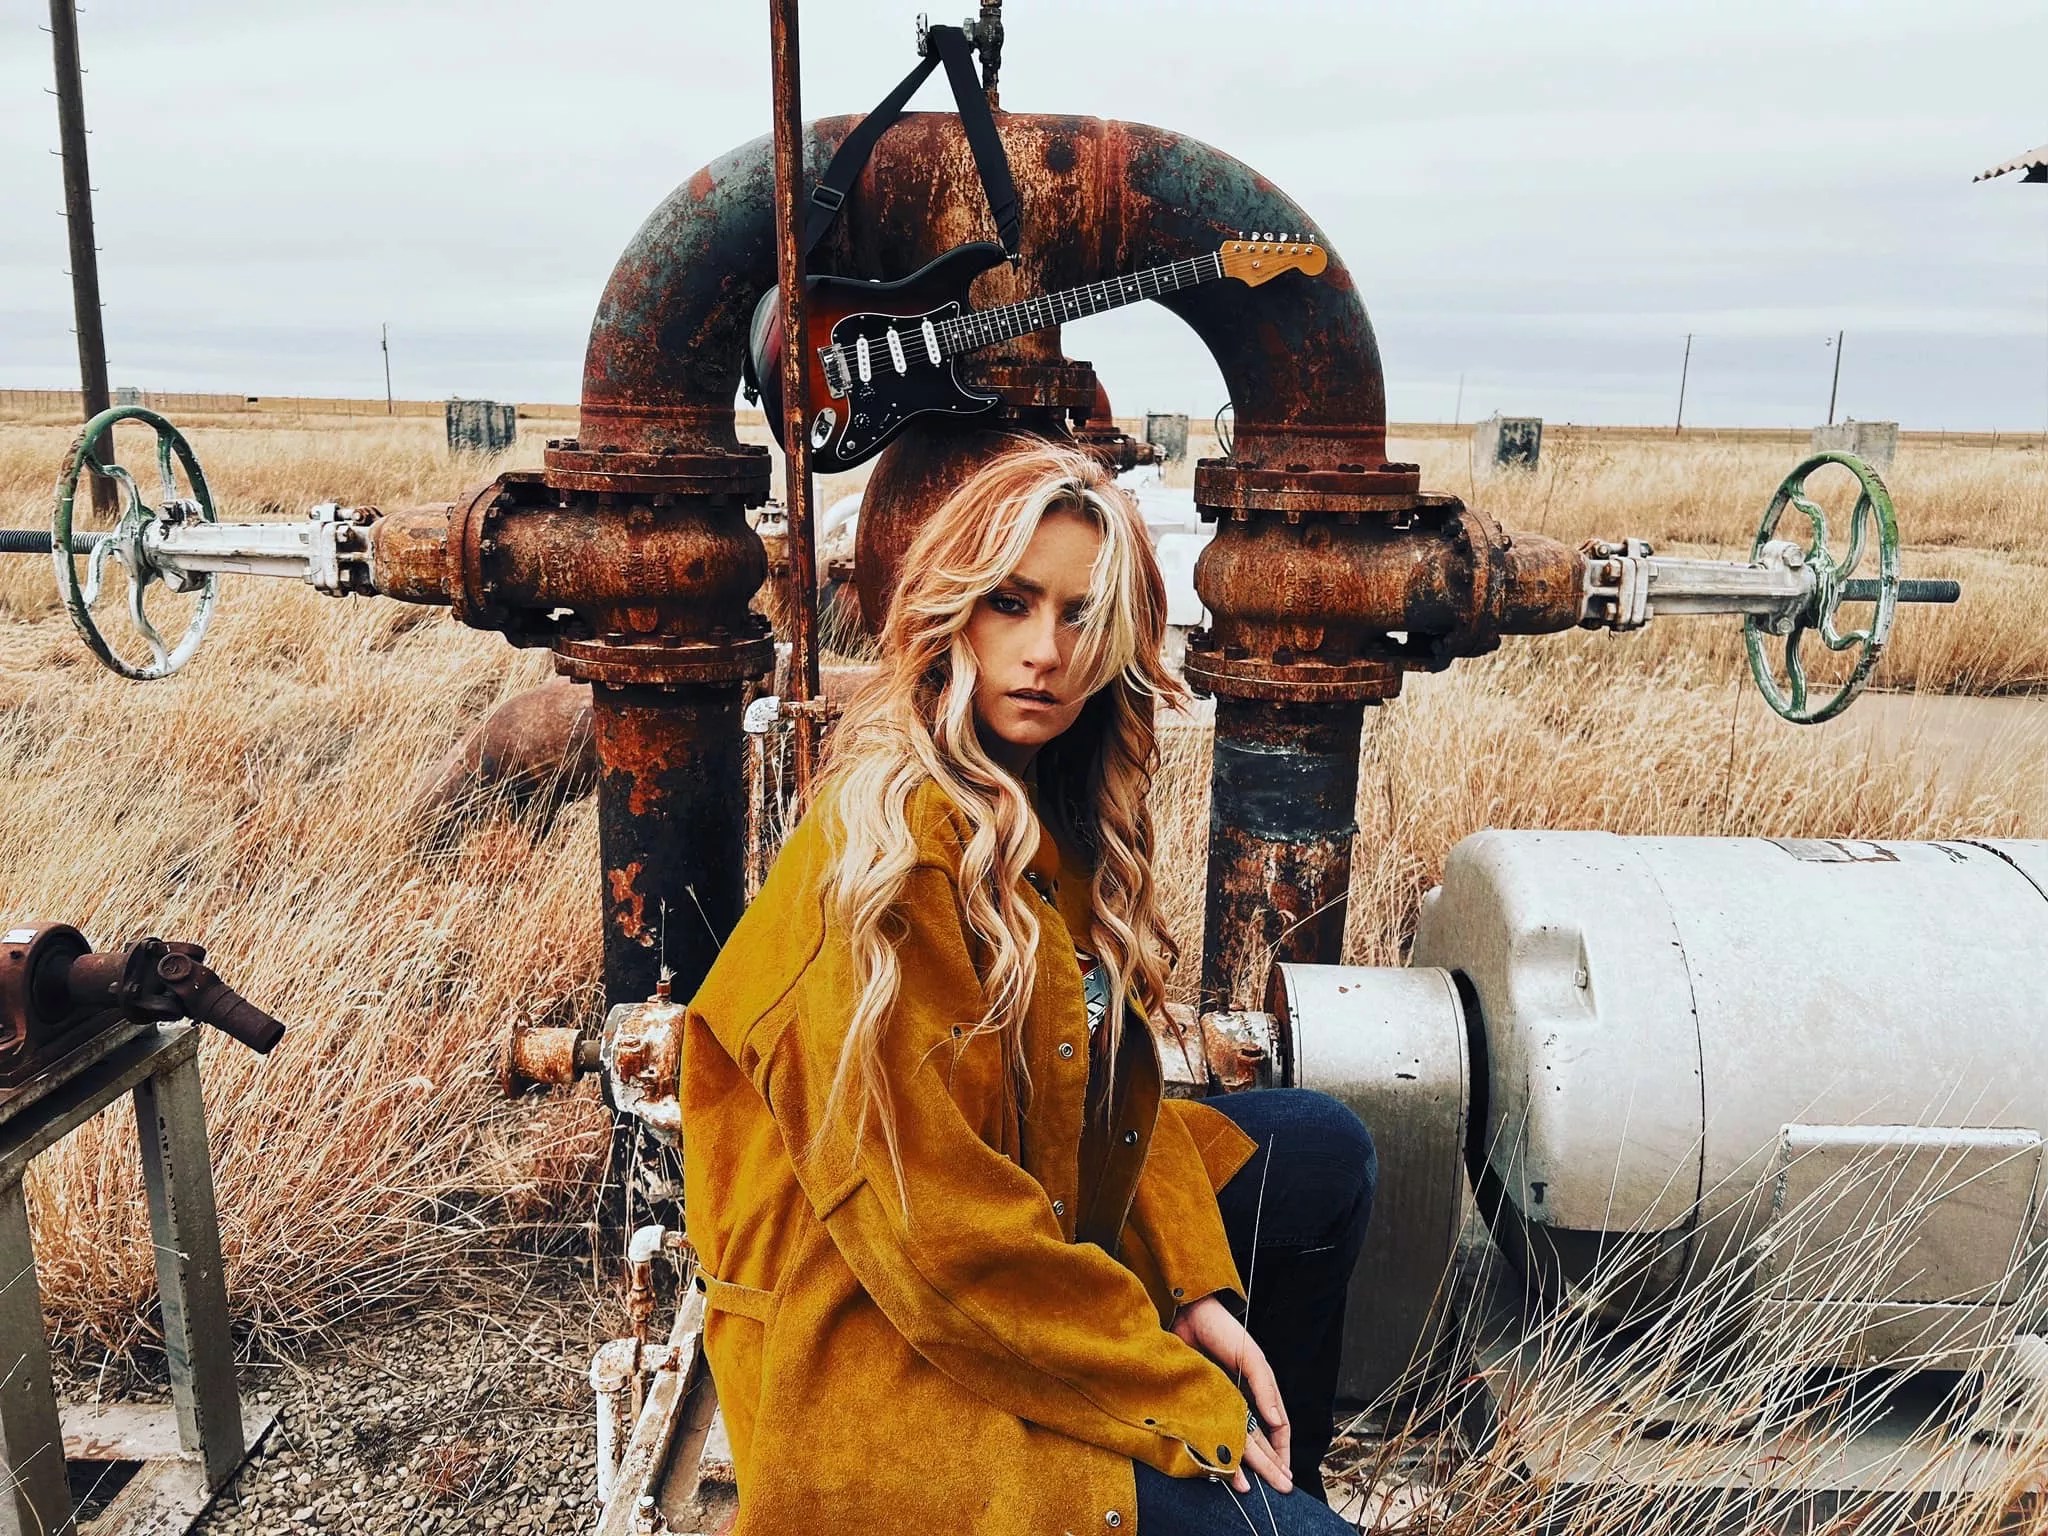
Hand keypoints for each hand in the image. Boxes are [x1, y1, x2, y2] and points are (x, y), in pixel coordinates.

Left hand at [1170, 1295, 1291, 1495]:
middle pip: (1259, 1440)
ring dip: (1242, 1464)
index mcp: (1261, 1390)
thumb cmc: (1223, 1331)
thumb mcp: (1251, 1357)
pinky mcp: (1200, 1403)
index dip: (1283, 1451)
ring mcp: (1222, 1403)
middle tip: (1277, 1490)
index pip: (1279, 1428)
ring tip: (1245, 1488)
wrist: (1187, 1314)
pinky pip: (1211, 1432)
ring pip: (1236, 1440)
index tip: (1286, 1472)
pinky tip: (1217, 1467)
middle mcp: (1243, 1400)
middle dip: (1268, 1466)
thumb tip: (1277, 1422)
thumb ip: (1265, 1387)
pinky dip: (1215, 1449)